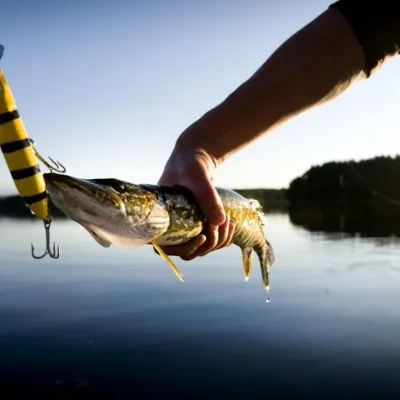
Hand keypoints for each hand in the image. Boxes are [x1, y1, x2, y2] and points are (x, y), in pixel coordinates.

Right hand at [157, 144, 235, 259]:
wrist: (196, 158)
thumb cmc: (190, 163)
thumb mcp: (197, 176)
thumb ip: (207, 196)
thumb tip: (220, 221)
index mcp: (160, 217)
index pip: (163, 247)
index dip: (183, 248)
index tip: (202, 236)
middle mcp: (171, 226)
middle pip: (186, 253)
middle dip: (207, 244)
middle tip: (219, 225)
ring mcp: (185, 228)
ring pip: (201, 250)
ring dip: (218, 242)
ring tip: (228, 221)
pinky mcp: (197, 226)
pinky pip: (210, 243)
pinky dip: (223, 238)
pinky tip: (230, 223)